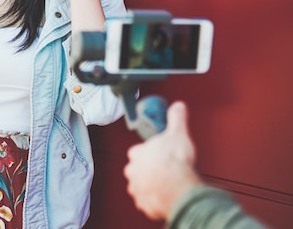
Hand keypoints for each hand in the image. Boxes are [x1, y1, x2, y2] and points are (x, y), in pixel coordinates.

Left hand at [124, 101, 201, 220]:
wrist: (177, 186)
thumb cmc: (174, 162)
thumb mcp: (177, 133)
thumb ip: (176, 118)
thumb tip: (177, 106)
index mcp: (137, 153)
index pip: (138, 151)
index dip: (150, 152)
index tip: (159, 154)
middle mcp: (133, 171)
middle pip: (137, 169)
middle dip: (148, 170)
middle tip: (163, 170)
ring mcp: (137, 188)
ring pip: (140, 186)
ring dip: (150, 185)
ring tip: (165, 184)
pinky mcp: (144, 203)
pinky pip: (147, 201)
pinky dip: (154, 200)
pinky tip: (164, 196)